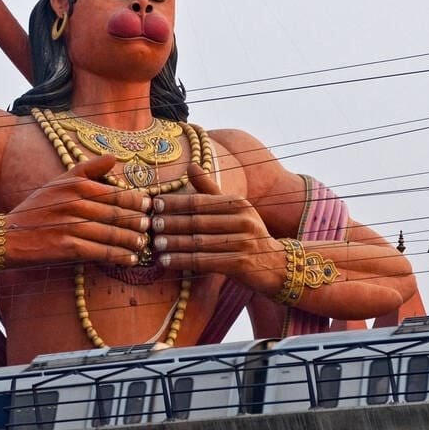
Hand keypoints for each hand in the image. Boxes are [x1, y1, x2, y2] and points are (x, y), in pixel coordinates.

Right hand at [4, 155, 152, 267]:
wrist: (7, 237)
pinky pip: (100, 251)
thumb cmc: (36, 210)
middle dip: (136, 221)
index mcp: (73, 184)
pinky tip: (129, 259)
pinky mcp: (66, 247)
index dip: (135, 201)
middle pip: (115, 213)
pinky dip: (118, 256)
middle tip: (150, 227)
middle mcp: (73, 202)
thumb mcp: (57, 183)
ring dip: (131, 240)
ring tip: (143, 244)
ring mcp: (70, 225)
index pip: (113, 192)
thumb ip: (86, 169)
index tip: (148, 206)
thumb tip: (113, 157)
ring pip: (110, 233)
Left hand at [150, 163, 282, 278]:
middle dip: (172, 223)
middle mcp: (243, 220)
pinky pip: (205, 261)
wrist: (278, 264)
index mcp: (239, 203)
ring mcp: (243, 243)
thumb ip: (211, 190)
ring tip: (155, 243)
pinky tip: (166, 261)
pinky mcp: (241, 264)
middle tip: (150, 224)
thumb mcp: (236, 208)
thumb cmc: (249, 233)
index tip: (155, 204)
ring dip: (174, 243)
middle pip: (198, 221)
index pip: (201, 201)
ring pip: (200, 242)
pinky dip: (183, 261)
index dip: (176, 202)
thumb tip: (190, 165)